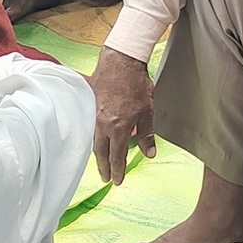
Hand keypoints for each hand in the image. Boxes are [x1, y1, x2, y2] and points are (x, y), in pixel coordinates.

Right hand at [89, 47, 156, 184]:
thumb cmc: (135, 84)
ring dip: (98, 155)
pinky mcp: (92, 106)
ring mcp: (95, 115)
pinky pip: (92, 128)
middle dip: (103, 167)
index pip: (116, 156)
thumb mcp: (147, 110)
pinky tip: (98, 141)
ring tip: (101, 164)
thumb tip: (149, 153)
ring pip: (95, 141)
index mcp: (118, 127)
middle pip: (101, 152)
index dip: (117, 170)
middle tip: (105, 178)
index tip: (117, 181)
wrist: (120, 61)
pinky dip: (95, 139)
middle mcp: (103, 124)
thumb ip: (146, 134)